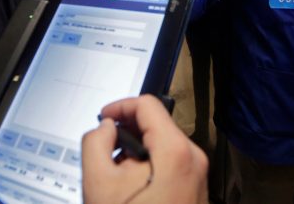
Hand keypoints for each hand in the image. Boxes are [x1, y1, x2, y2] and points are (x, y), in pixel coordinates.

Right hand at [82, 95, 207, 203]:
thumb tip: (104, 127)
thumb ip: (95, 142)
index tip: (103, 117)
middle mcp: (193, 160)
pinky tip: (131, 190)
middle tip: (105, 151)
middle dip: (126, 133)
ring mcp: (198, 176)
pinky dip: (148, 166)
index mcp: (175, 151)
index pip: (147, 105)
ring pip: (162, 145)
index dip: (119, 106)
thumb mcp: (99, 182)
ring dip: (136, 152)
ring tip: (116, 176)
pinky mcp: (196, 189)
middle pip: (156, 124)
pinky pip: (170, 163)